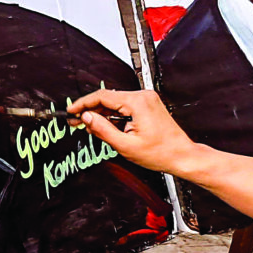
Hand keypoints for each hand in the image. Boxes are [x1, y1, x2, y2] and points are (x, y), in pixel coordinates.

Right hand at [67, 88, 197, 175]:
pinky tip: (105, 126)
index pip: (102, 97)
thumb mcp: (125, 145)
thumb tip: (86, 118)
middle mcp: (143, 96)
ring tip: (89, 128)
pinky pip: (124, 107)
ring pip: (115, 103)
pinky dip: (113, 116)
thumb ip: (103, 129)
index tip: (71, 111)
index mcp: (138, 102)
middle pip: (108, 99)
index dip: (83, 104)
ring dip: (101, 114)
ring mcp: (146, 100)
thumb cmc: (161, 153)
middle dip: (90, 111)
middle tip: (75, 122)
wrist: (182, 156)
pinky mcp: (148, 105)